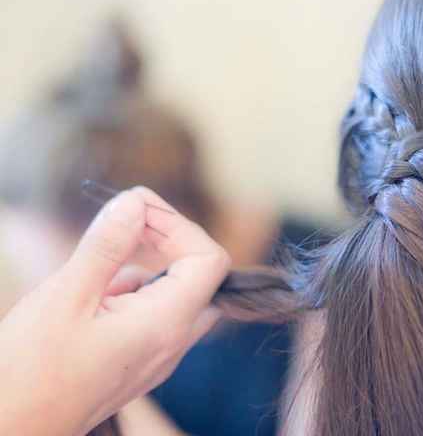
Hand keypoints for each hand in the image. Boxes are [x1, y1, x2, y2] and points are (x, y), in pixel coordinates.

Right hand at [0, 188, 229, 435]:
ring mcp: (159, 357)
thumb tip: (135, 201)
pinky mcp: (139, 362)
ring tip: (103, 259)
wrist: (12, 432)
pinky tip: (96, 293)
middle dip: (169, 241)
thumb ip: (107, 246)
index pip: (211, 260)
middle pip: (201, 276)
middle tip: (127, 225)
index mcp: (167, 323)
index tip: (138, 211)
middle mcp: (173, 342)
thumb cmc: (31, 372)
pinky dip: (136, 292)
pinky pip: (156, 316)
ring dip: (149, 266)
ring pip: (179, 295)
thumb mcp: (66, 296)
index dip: (180, 227)